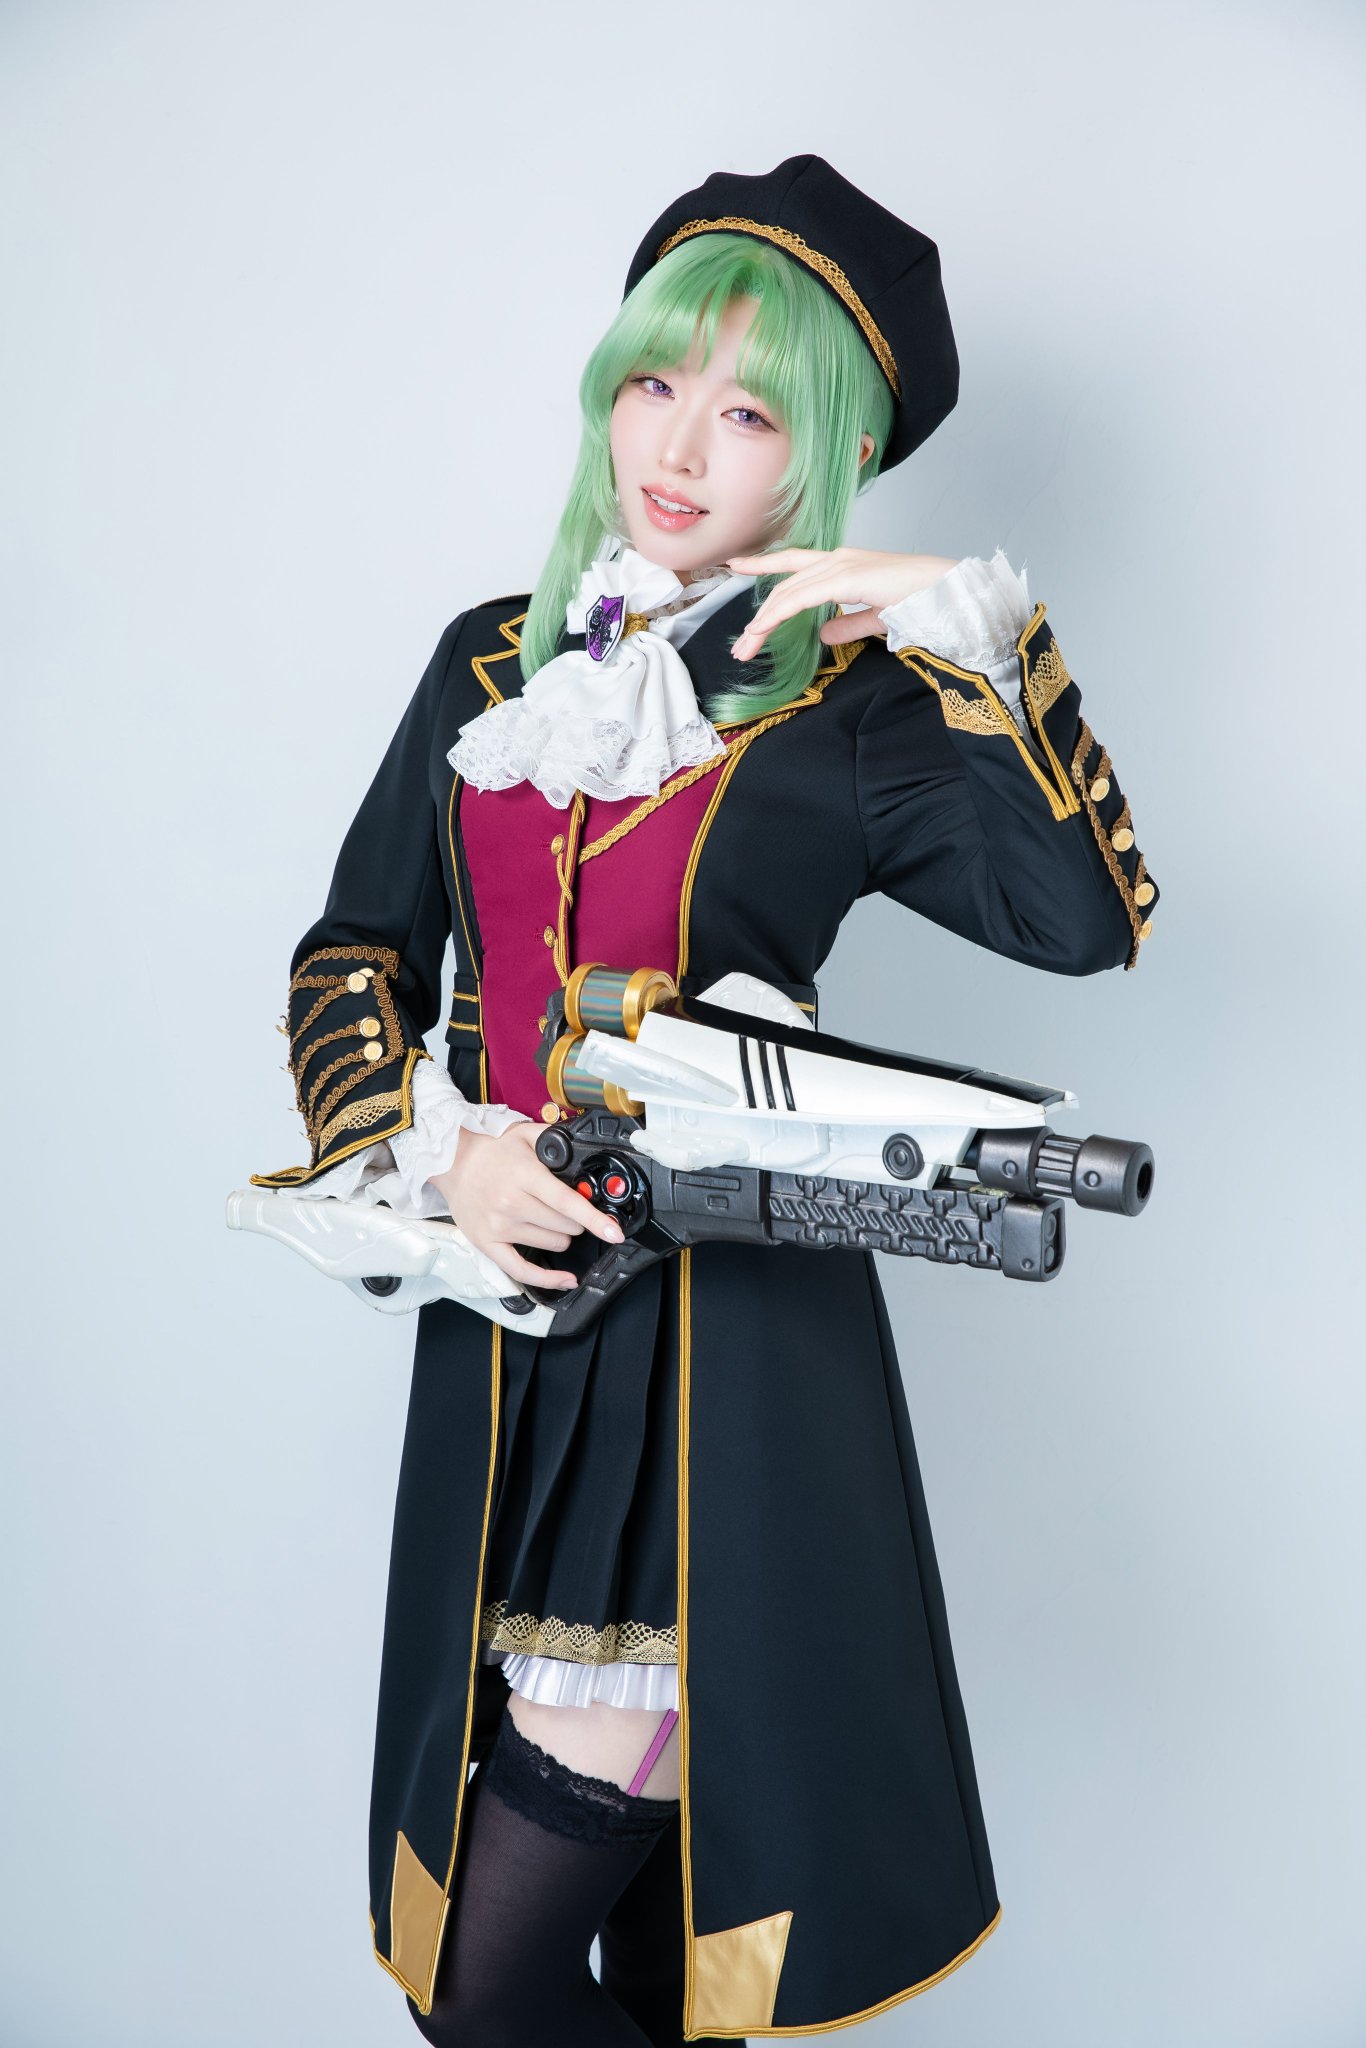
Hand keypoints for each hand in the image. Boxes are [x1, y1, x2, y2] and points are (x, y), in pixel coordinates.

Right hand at [429, 1122, 623, 1291]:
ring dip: (562, 1236)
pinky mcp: (488, 1244)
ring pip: (552, 1245)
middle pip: (564, 1226)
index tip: (614, 1231)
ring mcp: (499, 1227)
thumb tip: (583, 1150)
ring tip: (552, 1221)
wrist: (451, 1162)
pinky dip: (548, 1278)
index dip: (594, 1219)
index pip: (567, 1202)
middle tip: (569, 1210)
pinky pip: (522, 1271)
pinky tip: (566, 1279)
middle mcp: (512, 1204)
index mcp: (524, 1176)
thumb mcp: (524, 1133)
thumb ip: (555, 1140)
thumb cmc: (490, 1152)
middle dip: (576, 1220)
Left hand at [725, 546, 959, 657]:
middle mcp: (839, 558)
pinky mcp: (848, 577)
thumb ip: (848, 625)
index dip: (764, 564)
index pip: (796, 562)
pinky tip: (764, 628)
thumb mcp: (875, 618)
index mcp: (846, 564)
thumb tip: (824, 634)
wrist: (948, 594)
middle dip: (760, 613)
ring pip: (789, 591)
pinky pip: (802, 596)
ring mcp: (843, 564)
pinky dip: (779, 613)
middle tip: (741, 644)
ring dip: (764, 621)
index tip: (737, 565)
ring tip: (747, 647)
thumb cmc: (922, 602)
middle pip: (786, 582)